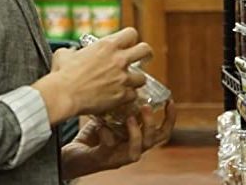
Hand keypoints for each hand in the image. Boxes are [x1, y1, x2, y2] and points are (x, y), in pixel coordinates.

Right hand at [32, 28, 152, 123]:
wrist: (64, 94)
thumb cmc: (62, 74)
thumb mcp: (65, 54)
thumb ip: (74, 51)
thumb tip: (73, 53)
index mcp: (106, 45)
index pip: (131, 33)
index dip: (130, 39)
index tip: (127, 44)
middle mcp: (119, 59)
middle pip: (146, 50)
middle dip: (145, 55)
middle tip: (141, 60)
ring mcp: (123, 78)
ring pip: (143, 78)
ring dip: (135, 80)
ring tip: (126, 83)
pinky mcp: (123, 96)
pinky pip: (133, 96)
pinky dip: (127, 97)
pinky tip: (119, 97)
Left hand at [61, 101, 175, 178]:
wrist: (75, 154)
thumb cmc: (94, 136)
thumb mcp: (110, 119)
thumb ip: (121, 109)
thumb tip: (128, 87)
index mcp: (137, 140)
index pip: (161, 132)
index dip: (169, 118)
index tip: (170, 101)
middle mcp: (132, 149)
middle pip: (152, 141)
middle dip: (151, 123)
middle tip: (147, 106)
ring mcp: (119, 156)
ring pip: (136, 150)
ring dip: (136, 133)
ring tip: (130, 117)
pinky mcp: (104, 158)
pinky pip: (109, 147)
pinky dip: (107, 134)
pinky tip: (101, 125)